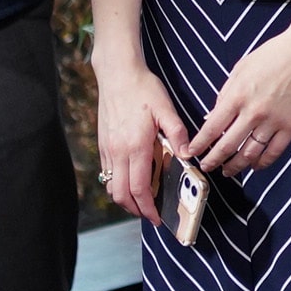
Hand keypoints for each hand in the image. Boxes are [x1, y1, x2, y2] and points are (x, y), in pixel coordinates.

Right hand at [92, 57, 193, 224]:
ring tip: (141, 202)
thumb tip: (188, 156)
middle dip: (136, 210)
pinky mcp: (102, 144)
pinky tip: (130, 182)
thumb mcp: (166, 108)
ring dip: (125, 200)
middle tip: (150, 215)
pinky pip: (107, 173)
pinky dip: (117, 185)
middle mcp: (118, 151)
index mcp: (135, 146)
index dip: (148, 208)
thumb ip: (178, 134)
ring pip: (111, 186)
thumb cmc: (143, 88)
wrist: (117, 73)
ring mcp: (107, 149)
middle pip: (122, 194)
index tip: (157, 218)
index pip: (139, 188)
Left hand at [181, 19, 290, 179]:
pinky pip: (274, 152)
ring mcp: (273, 121)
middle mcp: (253, 112)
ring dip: (236, 166)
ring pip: (249, 153)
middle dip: (213, 160)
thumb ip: (224, 94)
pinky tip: (255, 165)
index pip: (212, 128)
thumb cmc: (274, 55)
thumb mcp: (240, 69)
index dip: (200, 144)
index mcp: (237, 95)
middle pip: (227, 145)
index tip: (192, 152)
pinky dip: (262, 163)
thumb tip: (210, 116)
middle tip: (206, 166)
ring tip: (228, 170)